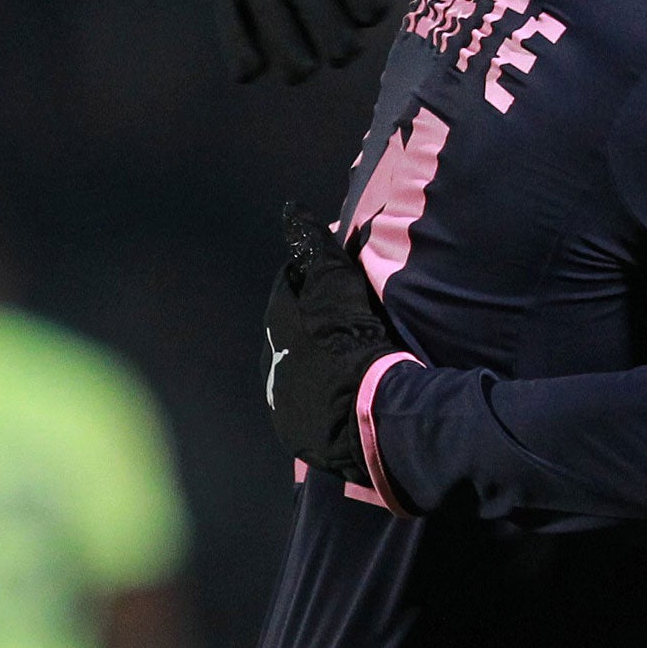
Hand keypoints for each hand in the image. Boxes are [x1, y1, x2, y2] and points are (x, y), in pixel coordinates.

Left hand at [262, 202, 398, 471]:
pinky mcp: (301, 436)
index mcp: (277, 329)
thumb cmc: (357, 347)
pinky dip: (327, 392)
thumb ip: (315, 250)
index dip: (313, 276)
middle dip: (314, 320)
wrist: (375, 418)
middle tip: (350, 313)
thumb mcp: (339, 290)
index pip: (289, 289)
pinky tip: (349, 390)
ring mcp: (284, 406)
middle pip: (292, 331)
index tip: (339, 273)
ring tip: (353, 354)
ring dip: (320, 359)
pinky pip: (312, 404)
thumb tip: (290, 210)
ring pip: (300, 369)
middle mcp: (270, 368)